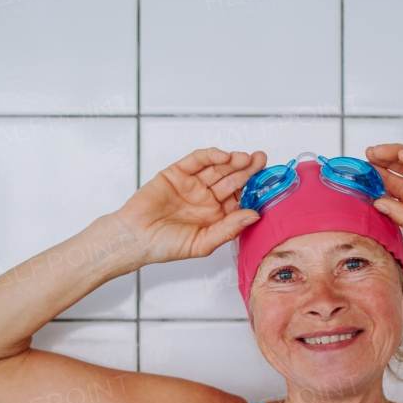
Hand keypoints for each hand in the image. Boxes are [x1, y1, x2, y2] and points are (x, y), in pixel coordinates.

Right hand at [113, 147, 268, 265]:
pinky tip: (224, 157)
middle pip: (232, 180)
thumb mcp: (203, 243)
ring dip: (233, 162)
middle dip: (248, 170)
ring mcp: (192, 184)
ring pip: (218, 169)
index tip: (268, 184)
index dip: (253, 191)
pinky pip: (198, 160)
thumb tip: (254, 215)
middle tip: (261, 161)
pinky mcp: (177, 173)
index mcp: (215, 216)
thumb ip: (229, 229)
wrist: (134, 238)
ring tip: (247, 159)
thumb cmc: (164, 246)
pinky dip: (211, 156)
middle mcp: (206, 198)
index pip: (239, 199)